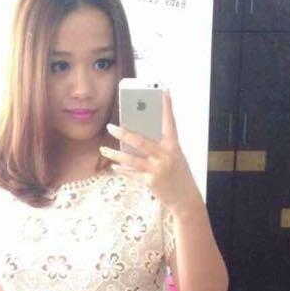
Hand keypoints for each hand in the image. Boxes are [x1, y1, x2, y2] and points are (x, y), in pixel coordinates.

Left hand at [101, 90, 202, 213]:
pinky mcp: (151, 182)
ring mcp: (157, 169)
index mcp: (174, 146)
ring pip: (131, 159)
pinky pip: (133, 174)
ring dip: (115, 154)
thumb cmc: (179, 176)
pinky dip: (123, 170)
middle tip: (110, 127)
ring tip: (103, 150)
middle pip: (140, 141)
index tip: (164, 90)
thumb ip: (160, 148)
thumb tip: (138, 139)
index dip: (167, 106)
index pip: (170, 122)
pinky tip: (115, 167)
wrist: (186, 200)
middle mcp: (165, 156)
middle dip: (124, 133)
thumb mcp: (175, 158)